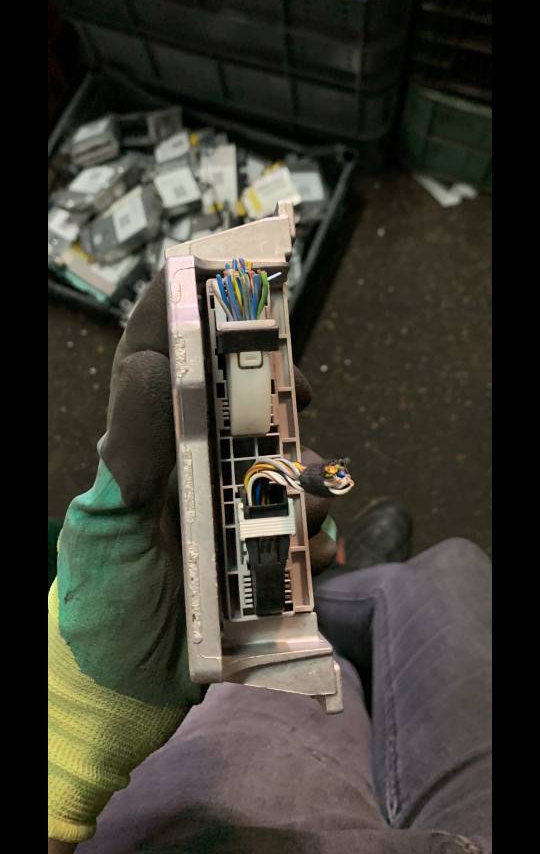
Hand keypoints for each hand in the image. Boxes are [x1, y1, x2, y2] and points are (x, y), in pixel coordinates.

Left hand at [49, 269, 336, 844]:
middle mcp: (189, 468)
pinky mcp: (256, 554)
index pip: (160, 360)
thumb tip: (158, 363)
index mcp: (146, 449)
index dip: (186, 312)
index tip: (221, 274)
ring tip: (310, 498)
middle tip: (306, 394)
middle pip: (238, 402)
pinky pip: (304, 530)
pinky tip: (318, 550)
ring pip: (282, 462)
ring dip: (308, 472)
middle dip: (276, 390)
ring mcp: (225, 509)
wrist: (122, 689)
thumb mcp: (108, 522)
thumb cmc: (104, 601)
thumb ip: (129, 447)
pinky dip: (321, 536)